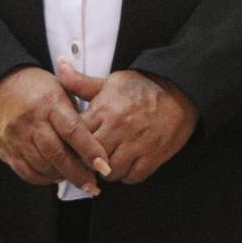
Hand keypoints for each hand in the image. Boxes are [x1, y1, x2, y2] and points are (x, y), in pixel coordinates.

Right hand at [0, 66, 112, 192]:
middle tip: (93, 185)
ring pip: (41, 165)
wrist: (0, 86)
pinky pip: (25, 171)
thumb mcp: (62, 89)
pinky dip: (43, 178)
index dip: (89, 150)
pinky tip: (55, 176)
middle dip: (77, 173)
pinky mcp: (5, 149)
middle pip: (57, 153)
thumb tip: (97, 143)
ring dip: (62, 176)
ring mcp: (16, 136)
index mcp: (50, 102)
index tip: (104, 165)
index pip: (72, 130)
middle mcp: (31, 120)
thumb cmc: (38, 88)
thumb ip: (78, 114)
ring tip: (78, 180)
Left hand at [59, 61, 198, 184]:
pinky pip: (132, 177)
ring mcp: (136, 144)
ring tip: (109, 162)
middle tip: (91, 158)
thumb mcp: (111, 82)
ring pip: (110, 171)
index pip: (76, 135)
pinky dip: (128, 175)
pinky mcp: (153, 156)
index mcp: (105, 109)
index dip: (73, 143)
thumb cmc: (143, 86)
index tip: (75, 145)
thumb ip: (81, 82)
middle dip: (88, 160)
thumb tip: (60, 65)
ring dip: (108, 170)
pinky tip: (127, 165)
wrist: (181, 90)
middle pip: (91, 157)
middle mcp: (118, 128)